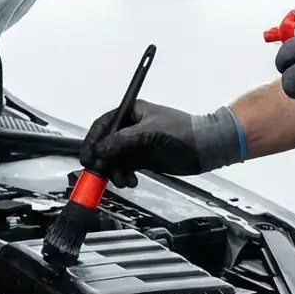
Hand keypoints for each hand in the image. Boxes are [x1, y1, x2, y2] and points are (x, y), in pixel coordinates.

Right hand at [81, 100, 244, 184]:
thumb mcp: (150, 134)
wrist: (206, 148)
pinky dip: (124, 176)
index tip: (88, 156)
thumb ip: (123, 141)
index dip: (93, 141)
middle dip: (102, 160)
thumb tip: (101, 150)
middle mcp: (131, 128)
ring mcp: (136, 144)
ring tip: (122, 179)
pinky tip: (131, 180)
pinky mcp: (143, 159)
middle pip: (105, 145)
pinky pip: (124, 168)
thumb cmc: (184, 132)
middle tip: (99, 172)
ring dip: (114, 171)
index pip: (103, 126)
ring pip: (113, 160)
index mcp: (131, 113)